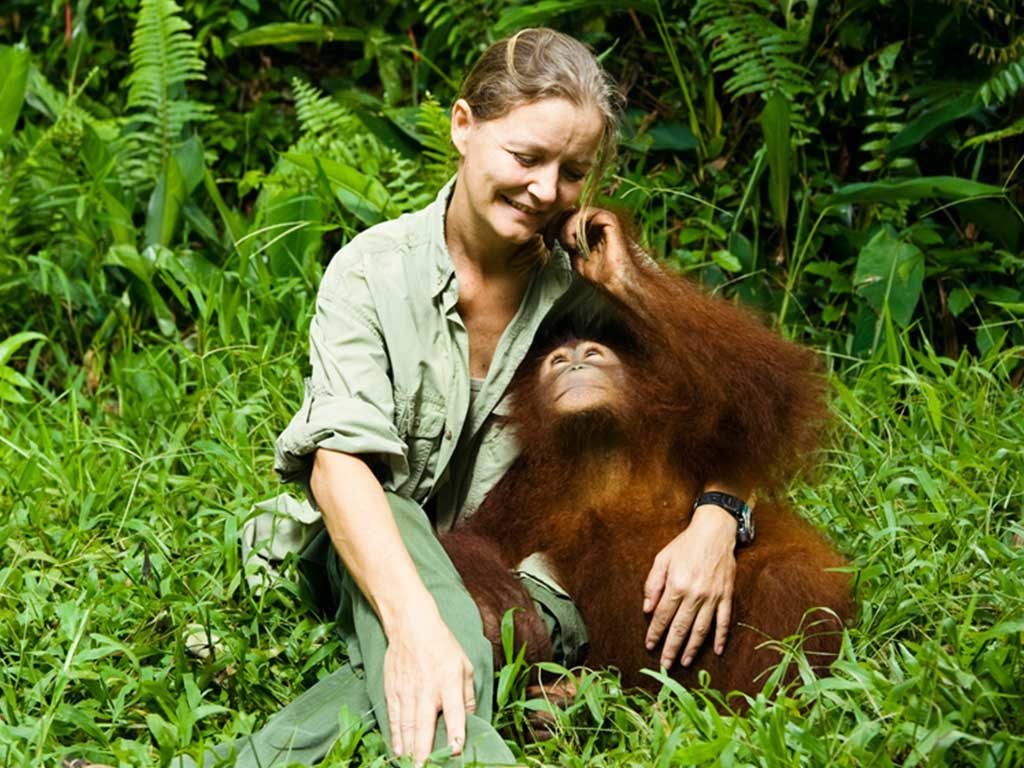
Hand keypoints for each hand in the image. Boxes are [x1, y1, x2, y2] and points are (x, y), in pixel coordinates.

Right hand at [383, 607, 475, 765]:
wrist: (411, 626)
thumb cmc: (442, 646)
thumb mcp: (464, 665)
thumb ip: (467, 694)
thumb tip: (471, 717)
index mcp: (450, 682)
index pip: (454, 712)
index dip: (455, 733)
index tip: (455, 751)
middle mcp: (428, 689)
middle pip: (425, 725)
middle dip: (424, 751)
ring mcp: (408, 691)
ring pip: (407, 726)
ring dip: (410, 749)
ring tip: (412, 765)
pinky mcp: (393, 690)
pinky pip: (394, 717)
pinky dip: (396, 736)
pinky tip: (399, 750)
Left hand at [548, 207, 635, 298]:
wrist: (613, 281)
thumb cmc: (598, 273)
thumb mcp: (573, 255)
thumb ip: (565, 241)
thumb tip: (550, 233)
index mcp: (588, 228)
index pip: (566, 216)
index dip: (553, 226)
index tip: (547, 241)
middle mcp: (595, 221)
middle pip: (568, 210)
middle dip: (554, 224)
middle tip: (549, 240)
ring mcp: (602, 219)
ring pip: (574, 211)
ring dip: (564, 228)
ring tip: (568, 245)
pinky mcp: (608, 219)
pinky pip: (585, 213)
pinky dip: (573, 227)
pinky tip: (574, 243)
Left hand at [642, 505, 737, 668]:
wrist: (715, 531)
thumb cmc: (685, 545)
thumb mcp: (662, 559)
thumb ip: (653, 584)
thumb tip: (647, 609)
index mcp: (677, 584)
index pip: (663, 616)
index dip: (655, 632)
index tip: (649, 645)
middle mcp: (695, 594)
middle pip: (681, 627)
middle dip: (671, 648)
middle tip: (665, 664)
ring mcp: (713, 597)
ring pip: (701, 629)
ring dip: (692, 647)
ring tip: (685, 662)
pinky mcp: (727, 596)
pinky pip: (724, 621)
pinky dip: (721, 637)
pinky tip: (716, 651)